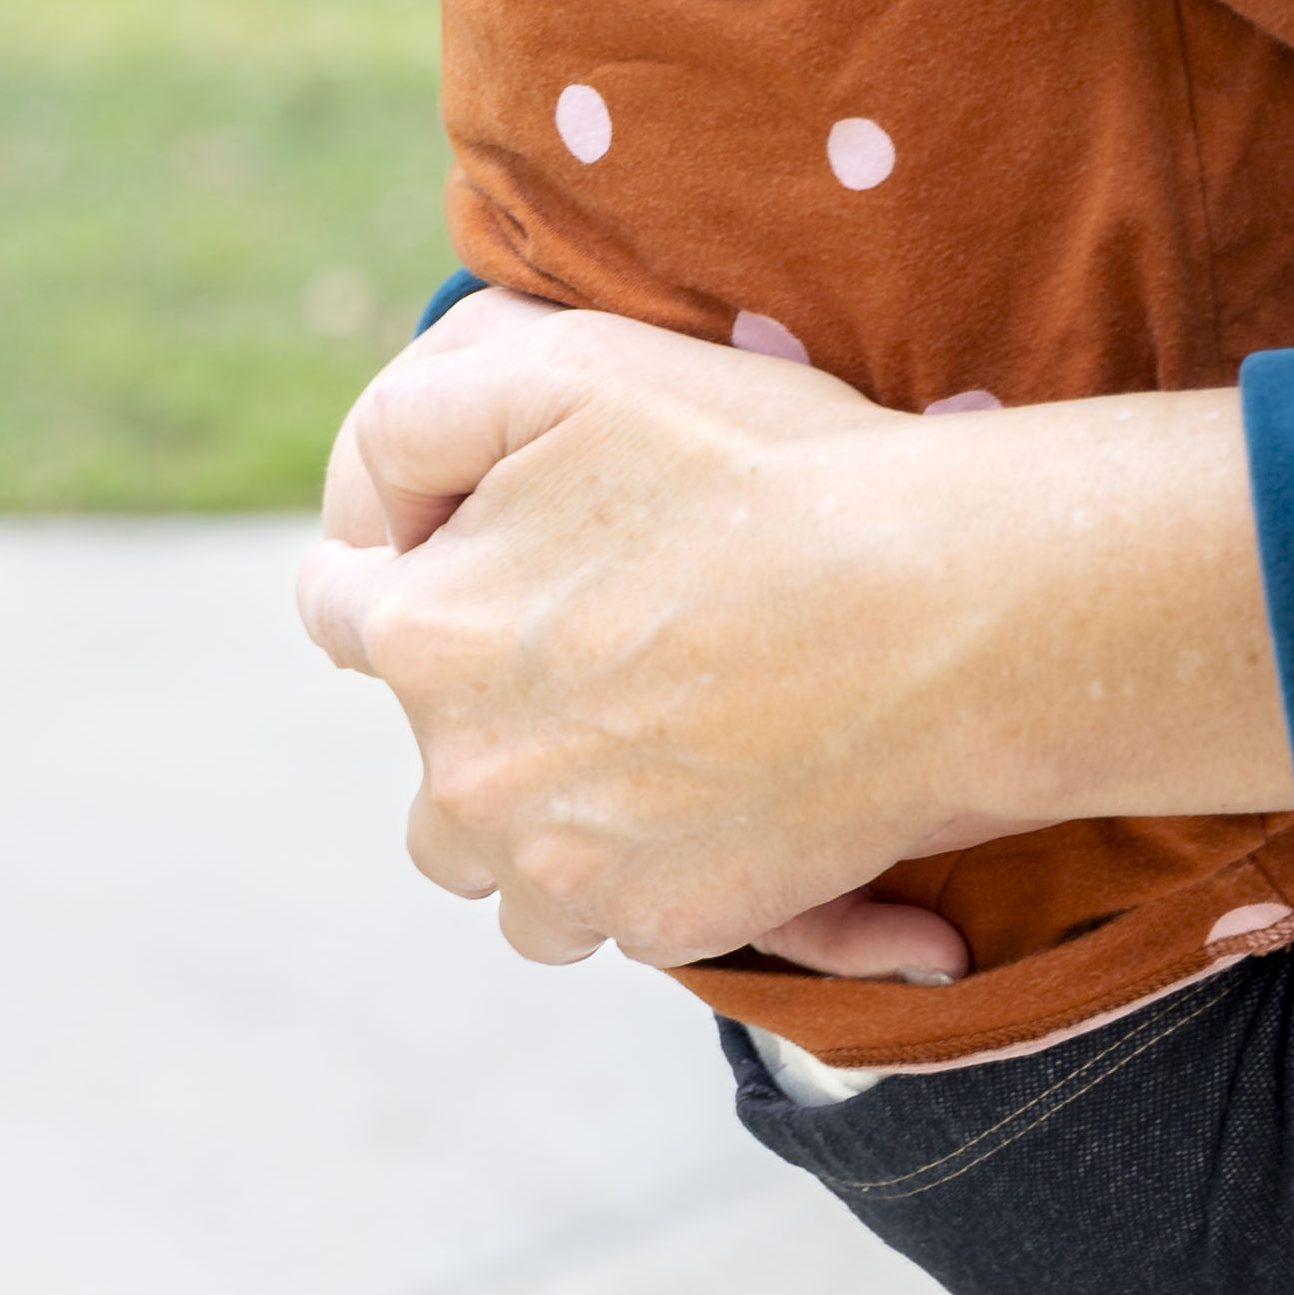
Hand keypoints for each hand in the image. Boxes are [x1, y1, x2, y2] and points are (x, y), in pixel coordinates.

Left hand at [298, 299, 1288, 971]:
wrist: (952, 611)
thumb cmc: (773, 472)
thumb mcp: (569, 370)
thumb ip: (418, 419)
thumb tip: (367, 516)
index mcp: (422, 628)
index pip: (341, 612)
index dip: (417, 575)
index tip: (511, 568)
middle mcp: (463, 769)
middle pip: (433, 756)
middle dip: (499, 712)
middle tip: (624, 649)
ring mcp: (558, 866)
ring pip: (505, 863)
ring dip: (556, 820)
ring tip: (673, 745)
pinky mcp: (661, 925)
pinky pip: (619, 924)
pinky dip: (667, 884)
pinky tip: (759, 812)